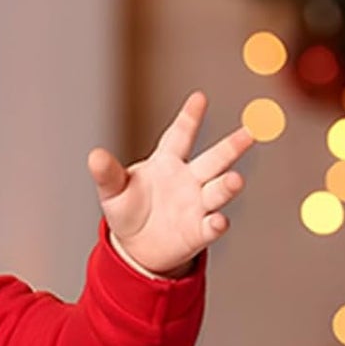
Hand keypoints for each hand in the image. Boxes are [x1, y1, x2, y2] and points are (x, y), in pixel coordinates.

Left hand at [88, 91, 253, 276]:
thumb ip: (107, 174)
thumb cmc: (128, 210)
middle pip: (214, 160)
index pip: (180, 135)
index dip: (189, 117)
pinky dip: (216, 224)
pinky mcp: (198, 232)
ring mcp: (197, 205)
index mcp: (167, 162)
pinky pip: (211, 226)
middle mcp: (189, 180)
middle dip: (232, 146)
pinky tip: (218, 221)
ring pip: (217, 191)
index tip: (199, 98)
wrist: (138, 247)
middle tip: (250, 133)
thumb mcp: (113, 191)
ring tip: (235, 180)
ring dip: (227, 186)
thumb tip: (94, 156)